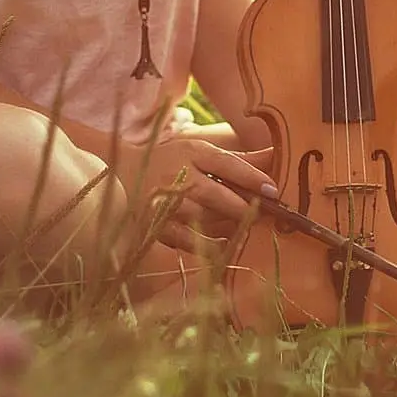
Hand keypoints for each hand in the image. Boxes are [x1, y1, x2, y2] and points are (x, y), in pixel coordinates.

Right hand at [118, 137, 276, 253]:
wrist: (120, 175)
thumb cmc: (170, 162)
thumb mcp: (201, 154)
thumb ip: (239, 161)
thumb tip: (277, 156)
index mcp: (192, 153)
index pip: (226, 164)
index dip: (252, 178)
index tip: (274, 190)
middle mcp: (178, 175)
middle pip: (216, 194)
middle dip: (243, 206)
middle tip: (267, 215)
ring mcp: (164, 203)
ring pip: (202, 218)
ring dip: (228, 225)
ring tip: (248, 228)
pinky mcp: (156, 226)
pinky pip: (186, 240)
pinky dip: (207, 243)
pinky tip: (224, 242)